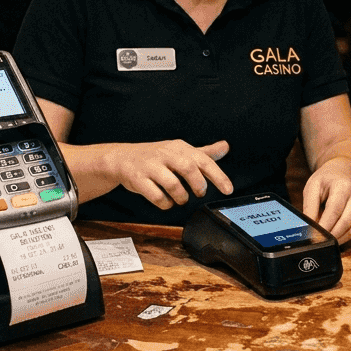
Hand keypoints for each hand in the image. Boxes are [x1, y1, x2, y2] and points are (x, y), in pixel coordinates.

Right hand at [104, 140, 232, 210]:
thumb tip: (225, 147)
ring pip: (172, 184)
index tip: (228, 190)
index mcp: (179, 148)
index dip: (218, 176)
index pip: (203, 160)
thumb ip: (203, 153)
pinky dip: (165, 203)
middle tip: (199, 193)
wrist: (122, 158)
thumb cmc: (156, 157)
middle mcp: (165, 154)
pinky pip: (156, 195)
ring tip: (181, 199)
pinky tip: (167, 202)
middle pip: (188, 168)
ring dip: (181, 197)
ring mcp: (150, 166)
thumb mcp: (180, 151)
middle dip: (198, 185)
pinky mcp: (138, 179)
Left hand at [302, 157, 350, 243]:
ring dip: (338, 239)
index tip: (315, 236)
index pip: (334, 209)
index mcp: (343, 186)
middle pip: (345, 221)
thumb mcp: (312, 187)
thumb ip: (309, 207)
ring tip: (324, 243)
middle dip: (331, 235)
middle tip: (318, 243)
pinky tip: (333, 239)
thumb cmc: (325, 181)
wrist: (342, 173)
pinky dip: (343, 237)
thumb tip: (309, 227)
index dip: (325, 225)